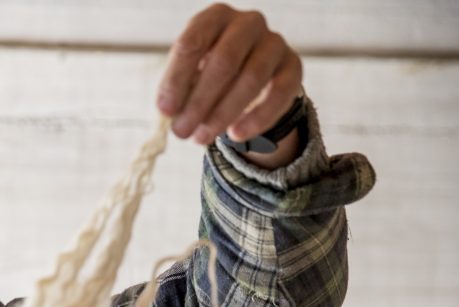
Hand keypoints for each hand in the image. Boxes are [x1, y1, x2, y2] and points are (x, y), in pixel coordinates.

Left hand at [157, 3, 302, 147]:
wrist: (248, 76)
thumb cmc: (208, 72)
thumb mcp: (188, 76)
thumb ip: (178, 89)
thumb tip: (168, 111)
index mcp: (215, 17)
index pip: (192, 42)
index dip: (176, 79)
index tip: (165, 111)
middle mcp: (248, 23)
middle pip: (224, 61)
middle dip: (199, 101)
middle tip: (181, 132)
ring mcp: (274, 42)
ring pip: (252, 78)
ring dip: (223, 113)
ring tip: (202, 138)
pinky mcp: (293, 66)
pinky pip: (280, 92)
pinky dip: (257, 117)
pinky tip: (236, 135)